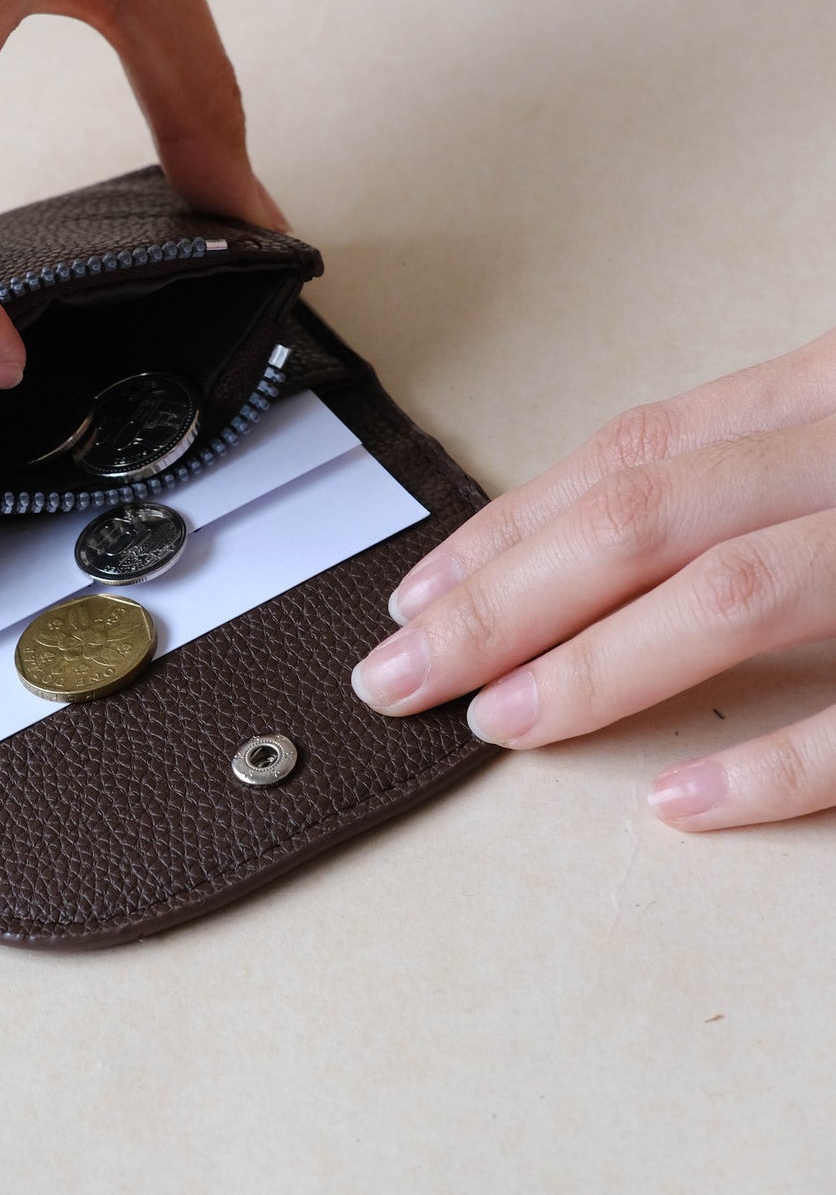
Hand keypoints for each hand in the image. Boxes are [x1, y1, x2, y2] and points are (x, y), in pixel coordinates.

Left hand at [352, 328, 835, 829]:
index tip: (414, 597)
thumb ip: (764, 466)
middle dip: (501, 601)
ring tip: (497, 722)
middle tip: (401, 674)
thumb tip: (614, 546)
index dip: (510, 529)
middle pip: (644, 519)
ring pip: (730, 592)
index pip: (636, 456)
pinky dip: (767, 765)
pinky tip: (678, 801)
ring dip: (595, 665)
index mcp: (828, 394)